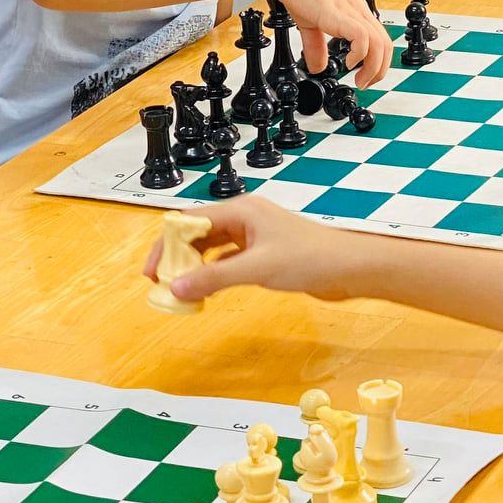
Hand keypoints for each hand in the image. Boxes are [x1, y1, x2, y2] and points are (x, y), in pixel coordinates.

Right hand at [140, 196, 359, 301]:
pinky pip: (227, 262)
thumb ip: (214, 278)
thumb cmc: (311, 258)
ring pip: (211, 249)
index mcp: (240, 210)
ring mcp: (253, 236)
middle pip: (197, 234)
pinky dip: (213, 275)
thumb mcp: (256, 269)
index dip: (166, 245)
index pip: (189, 221)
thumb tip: (178, 287)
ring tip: (180, 290)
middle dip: (177, 257)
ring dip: (194, 268)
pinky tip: (205, 291)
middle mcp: (244, 219)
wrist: (349, 268)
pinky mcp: (263, 254)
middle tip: (162, 283)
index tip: (153, 270)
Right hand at [269, 0, 392, 88]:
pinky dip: (359, 55)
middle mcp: (359, 11)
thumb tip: (318, 67)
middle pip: (386, 44)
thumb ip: (316, 46)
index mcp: (355, 11)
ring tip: (359, 80)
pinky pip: (362, 37)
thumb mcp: (311, 23)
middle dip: (379, 70)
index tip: (364, 76)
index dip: (377, 61)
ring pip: (379, 43)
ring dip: (373, 67)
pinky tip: (348, 62)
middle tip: (365, 84)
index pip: (380, 39)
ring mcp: (351, 11)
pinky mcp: (340, 14)